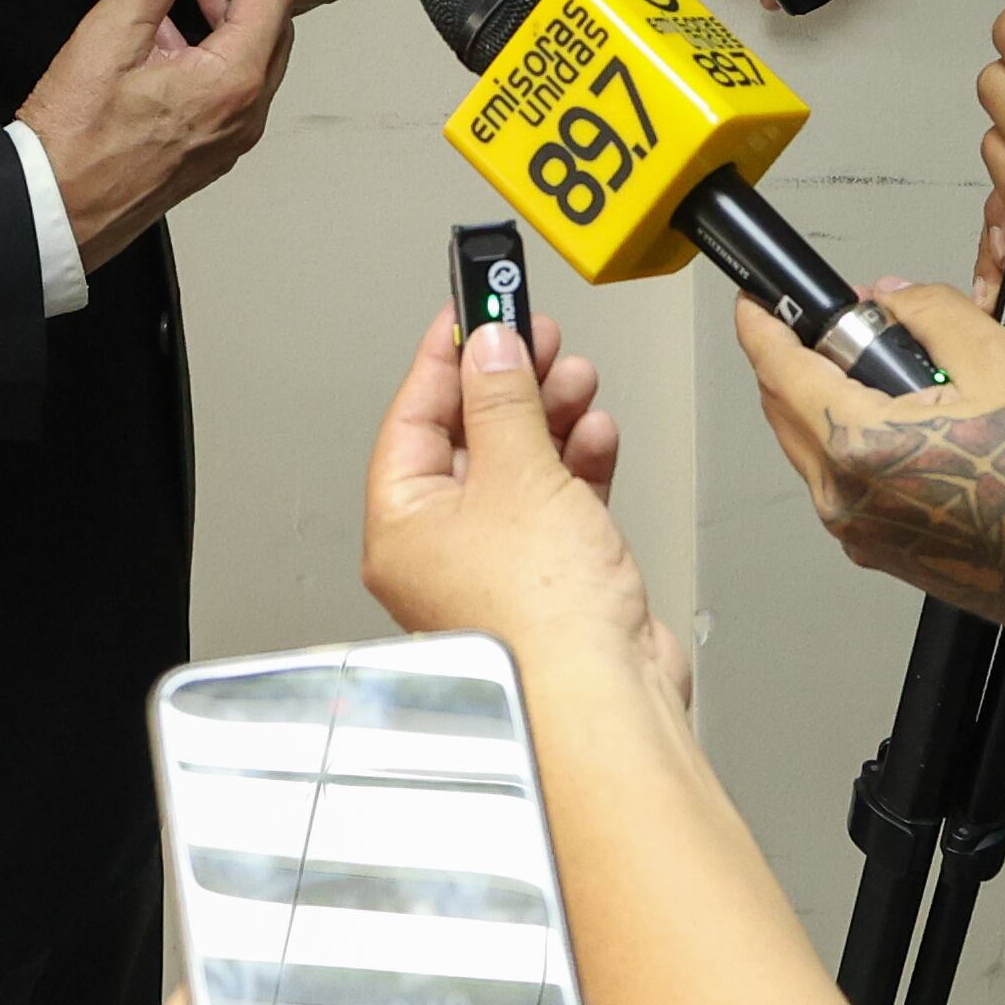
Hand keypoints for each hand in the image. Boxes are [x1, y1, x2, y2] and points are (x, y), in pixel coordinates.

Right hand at [23, 0, 292, 267]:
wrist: (49, 214)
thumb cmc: (73, 140)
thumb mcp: (111, 36)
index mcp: (232, 84)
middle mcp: (243, 116)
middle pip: (270, 28)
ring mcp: (227, 140)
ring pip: (251, 59)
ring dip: (230, 12)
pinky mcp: (205, 154)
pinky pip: (229, 89)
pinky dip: (215, 48)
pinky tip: (174, 31)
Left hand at [362, 312, 685, 703]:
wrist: (602, 696)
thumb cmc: (540, 620)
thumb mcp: (517, 473)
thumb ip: (503, 398)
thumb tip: (488, 344)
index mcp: (402, 526)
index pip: (412, 418)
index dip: (445, 358)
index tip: (473, 308)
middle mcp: (442, 547)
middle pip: (468, 437)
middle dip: (509, 382)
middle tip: (536, 335)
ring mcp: (499, 563)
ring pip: (518, 464)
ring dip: (550, 415)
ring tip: (576, 379)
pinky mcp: (554, 575)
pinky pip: (558, 498)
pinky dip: (578, 461)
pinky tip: (595, 435)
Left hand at [733, 282, 1004, 698]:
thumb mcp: (1000, 360)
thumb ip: (929, 312)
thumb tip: (890, 298)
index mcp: (860, 447)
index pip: (778, 370)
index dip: (759, 323)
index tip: (754, 301)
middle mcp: (846, 501)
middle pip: (786, 413)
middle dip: (797, 361)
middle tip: (842, 327)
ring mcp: (863, 536)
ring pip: (815, 452)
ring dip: (832, 405)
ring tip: (899, 379)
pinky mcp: (887, 556)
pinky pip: (848, 487)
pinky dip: (859, 447)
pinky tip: (919, 430)